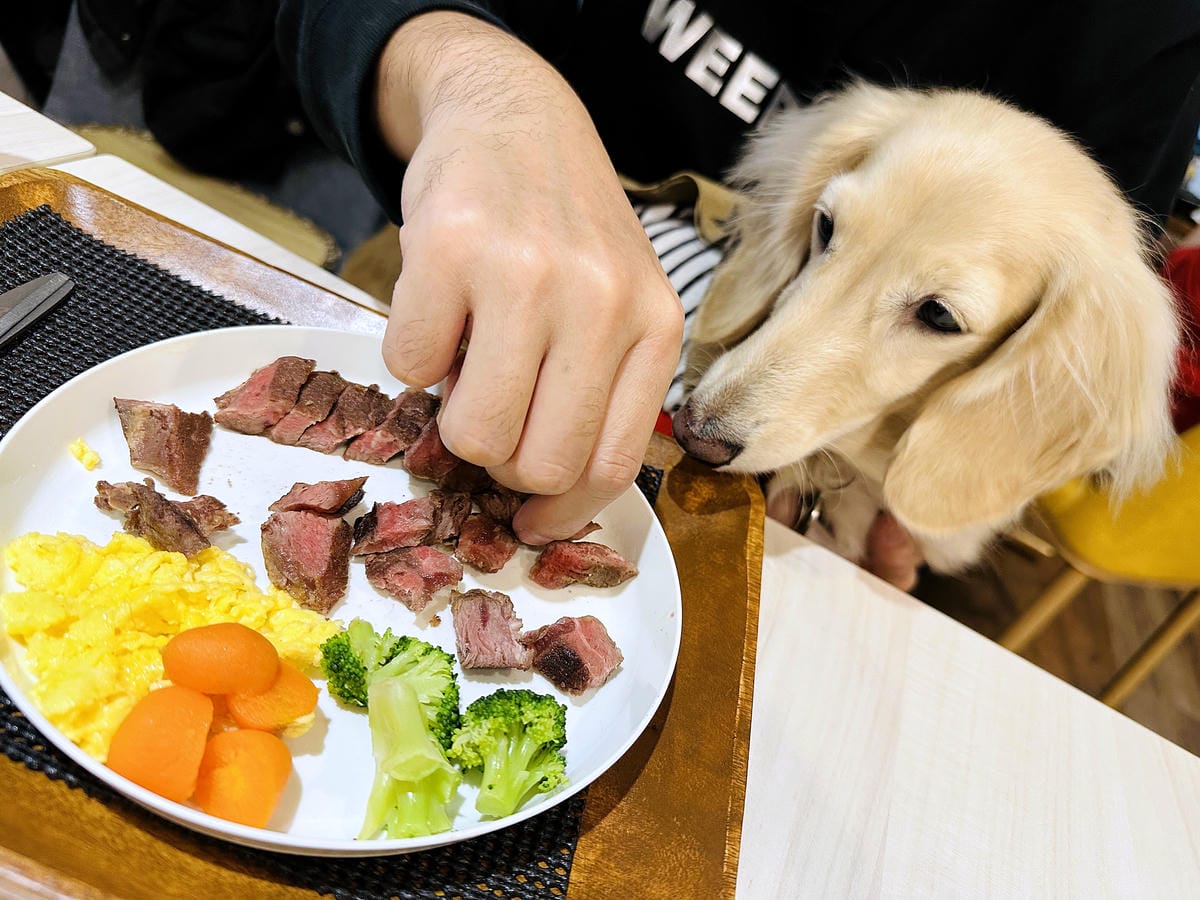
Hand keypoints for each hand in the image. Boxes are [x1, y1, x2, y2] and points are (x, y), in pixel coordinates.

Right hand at [374, 12, 682, 542]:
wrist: (514, 115)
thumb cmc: (566, 229)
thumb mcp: (619, 303)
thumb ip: (599, 388)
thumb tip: (544, 496)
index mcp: (654, 328)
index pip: (611, 464)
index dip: (561, 510)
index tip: (529, 520)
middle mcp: (602, 304)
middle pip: (537, 462)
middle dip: (499, 460)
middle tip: (488, 414)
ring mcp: (528, 274)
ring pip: (473, 431)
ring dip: (451, 415)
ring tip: (465, 361)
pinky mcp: (452, 247)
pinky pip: (408, 366)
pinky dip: (410, 354)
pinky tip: (437, 308)